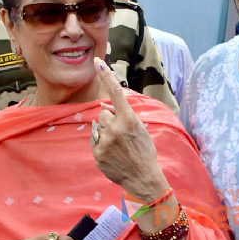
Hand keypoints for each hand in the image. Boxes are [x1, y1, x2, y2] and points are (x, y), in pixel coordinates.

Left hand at [92, 58, 167, 202]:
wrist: (143, 178)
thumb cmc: (144, 152)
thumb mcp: (140, 129)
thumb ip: (123, 115)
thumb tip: (103, 105)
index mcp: (129, 120)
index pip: (116, 93)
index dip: (106, 76)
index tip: (97, 61)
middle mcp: (115, 128)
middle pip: (103, 113)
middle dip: (109, 119)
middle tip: (121, 134)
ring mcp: (105, 142)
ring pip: (98, 126)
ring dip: (105, 131)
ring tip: (118, 146)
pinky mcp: (97, 154)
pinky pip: (94, 140)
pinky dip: (101, 144)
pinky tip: (113, 153)